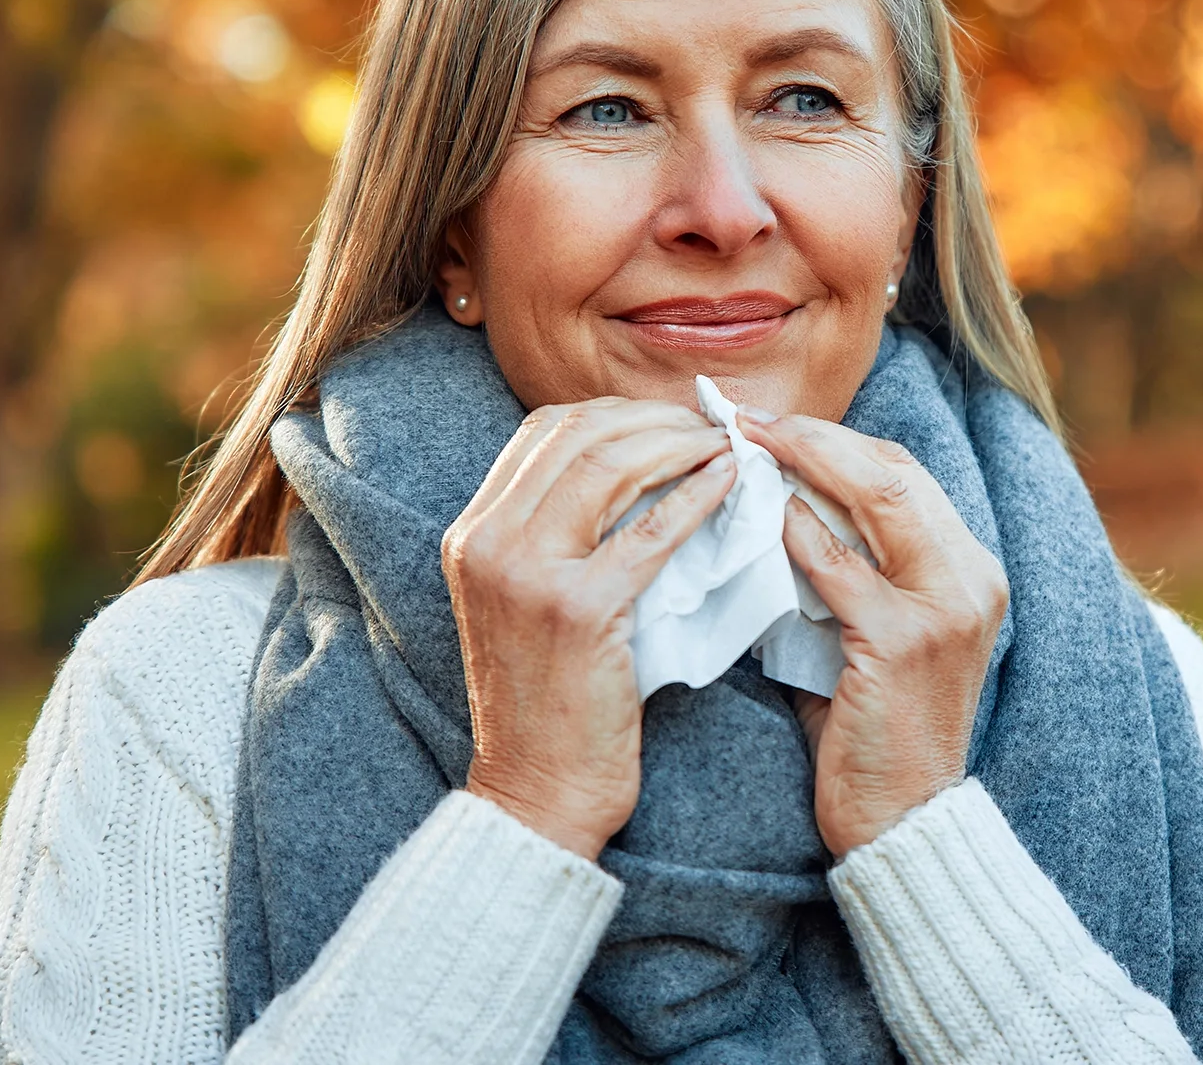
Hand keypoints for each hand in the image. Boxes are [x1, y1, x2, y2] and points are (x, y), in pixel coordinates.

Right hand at [440, 398, 734, 859]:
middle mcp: (488, 541)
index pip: (544, 431)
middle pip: (579, 434)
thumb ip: (558, 533)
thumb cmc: (548, 700)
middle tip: (709, 425)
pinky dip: (697, 496)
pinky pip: (651, 531)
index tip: (669, 418)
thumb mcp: (527, 600)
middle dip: (653, 418)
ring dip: (678, 444)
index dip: (616, 412)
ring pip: (612, 465)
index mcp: (472, 533)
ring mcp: (527, 573)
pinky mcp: (579, 610)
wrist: (537, 790)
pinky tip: (730, 483)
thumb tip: (635, 463)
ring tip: (725, 446)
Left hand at [738, 409, 1007, 856]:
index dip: (837, 442)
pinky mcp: (906, 641)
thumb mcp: (869, 640)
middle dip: (816, 435)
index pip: (904, 476)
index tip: (773, 424)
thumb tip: (771, 512)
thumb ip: (841, 577)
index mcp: (970, 572)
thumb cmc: (872, 736)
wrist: (900, 825)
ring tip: (745, 443)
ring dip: (803, 461)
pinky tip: (760, 512)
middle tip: (748, 417)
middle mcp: (970, 579)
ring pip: (876, 497)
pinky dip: (797, 532)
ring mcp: (946, 608)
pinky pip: (841, 567)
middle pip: (894, 471)